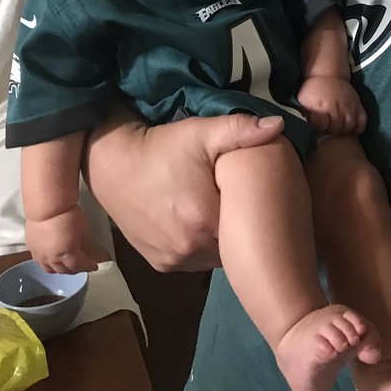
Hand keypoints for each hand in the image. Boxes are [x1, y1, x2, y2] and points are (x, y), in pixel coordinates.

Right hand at [26, 205, 106, 273]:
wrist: (47, 206)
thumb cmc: (68, 214)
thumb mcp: (83, 229)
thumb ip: (84, 242)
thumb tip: (85, 249)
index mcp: (68, 254)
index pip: (80, 265)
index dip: (88, 267)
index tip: (94, 266)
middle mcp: (53, 259)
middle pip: (64, 270)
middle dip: (74, 270)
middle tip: (80, 266)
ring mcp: (40, 255)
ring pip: (50, 270)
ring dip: (59, 270)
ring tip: (65, 265)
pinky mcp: (31, 248)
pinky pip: (40, 261)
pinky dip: (48, 263)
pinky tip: (52, 258)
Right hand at [83, 106, 284, 270]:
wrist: (111, 164)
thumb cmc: (160, 147)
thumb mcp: (200, 132)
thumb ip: (241, 130)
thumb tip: (278, 126)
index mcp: (205, 221)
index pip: (250, 223)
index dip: (255, 207)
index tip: (257, 191)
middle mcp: (191, 250)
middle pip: (233, 242)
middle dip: (239, 223)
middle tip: (236, 197)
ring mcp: (174, 261)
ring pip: (216, 254)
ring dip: (220, 236)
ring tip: (217, 208)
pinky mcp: (160, 265)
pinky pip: (194, 260)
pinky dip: (200, 244)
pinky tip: (198, 222)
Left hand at [297, 76, 366, 134]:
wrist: (328, 74)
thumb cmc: (314, 90)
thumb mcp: (303, 100)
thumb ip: (303, 114)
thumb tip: (302, 127)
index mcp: (321, 105)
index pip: (321, 127)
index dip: (319, 128)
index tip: (318, 126)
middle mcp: (336, 107)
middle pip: (335, 129)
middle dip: (330, 130)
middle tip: (327, 128)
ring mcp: (349, 106)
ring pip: (349, 127)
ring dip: (342, 130)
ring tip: (337, 128)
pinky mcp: (358, 105)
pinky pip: (362, 122)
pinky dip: (357, 128)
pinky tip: (350, 128)